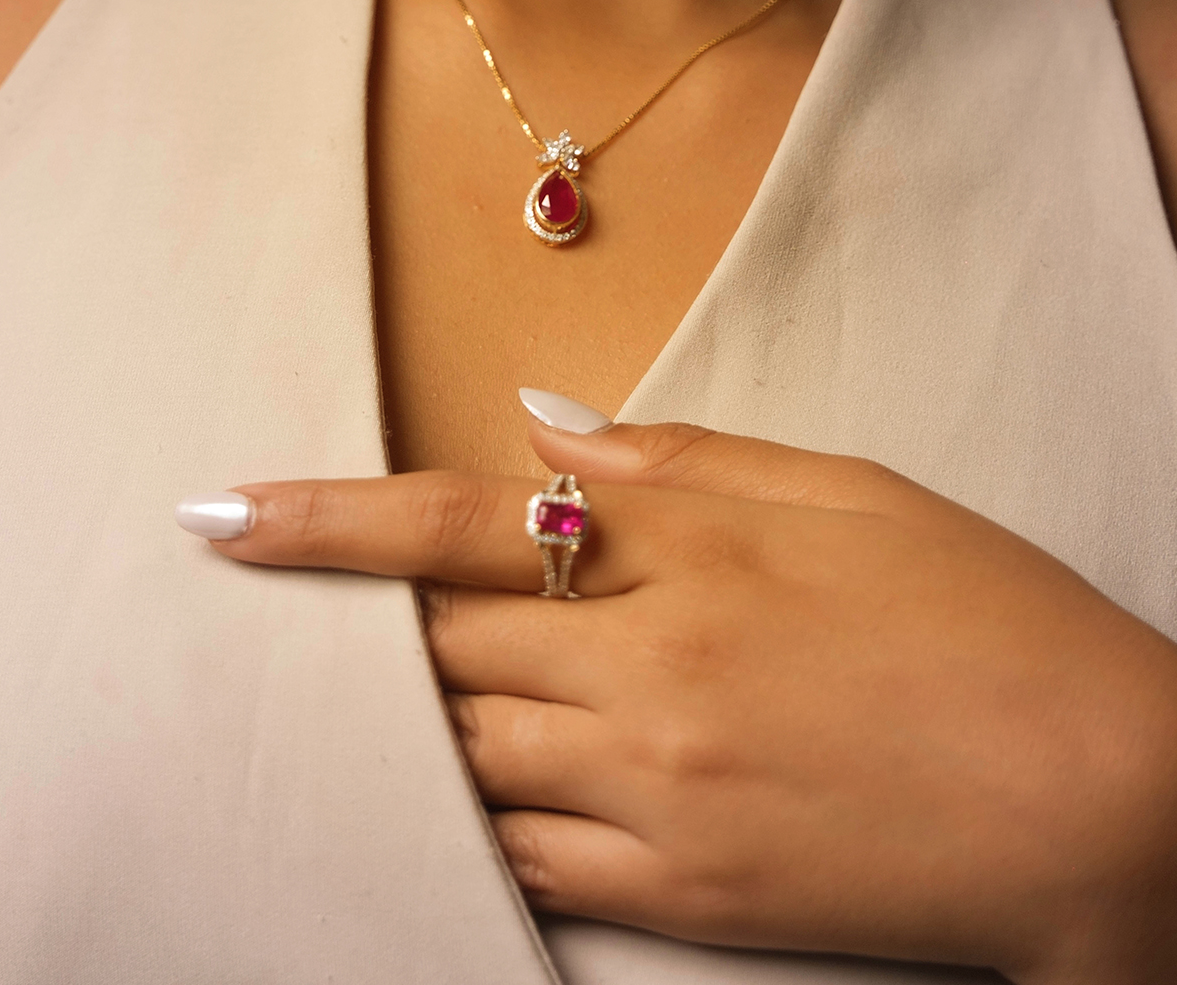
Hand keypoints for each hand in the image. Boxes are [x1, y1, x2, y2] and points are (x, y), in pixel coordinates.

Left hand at [180, 398, 1176, 982]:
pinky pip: (522, 853)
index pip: (462, 525)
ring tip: (424, 692)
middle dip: (382, 624)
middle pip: (442, 647)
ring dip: (424, 716)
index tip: (228, 518)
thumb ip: (679, 457)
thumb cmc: (987, 620)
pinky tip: (498, 780)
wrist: (1105, 801)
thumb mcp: (848, 492)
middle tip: (345, 604)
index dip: (329, 520)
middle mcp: (651, 673)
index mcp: (693, 555)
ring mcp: (658, 792)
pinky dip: (487, 809)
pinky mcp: (683, 891)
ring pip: (465, 752)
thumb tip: (543, 425)